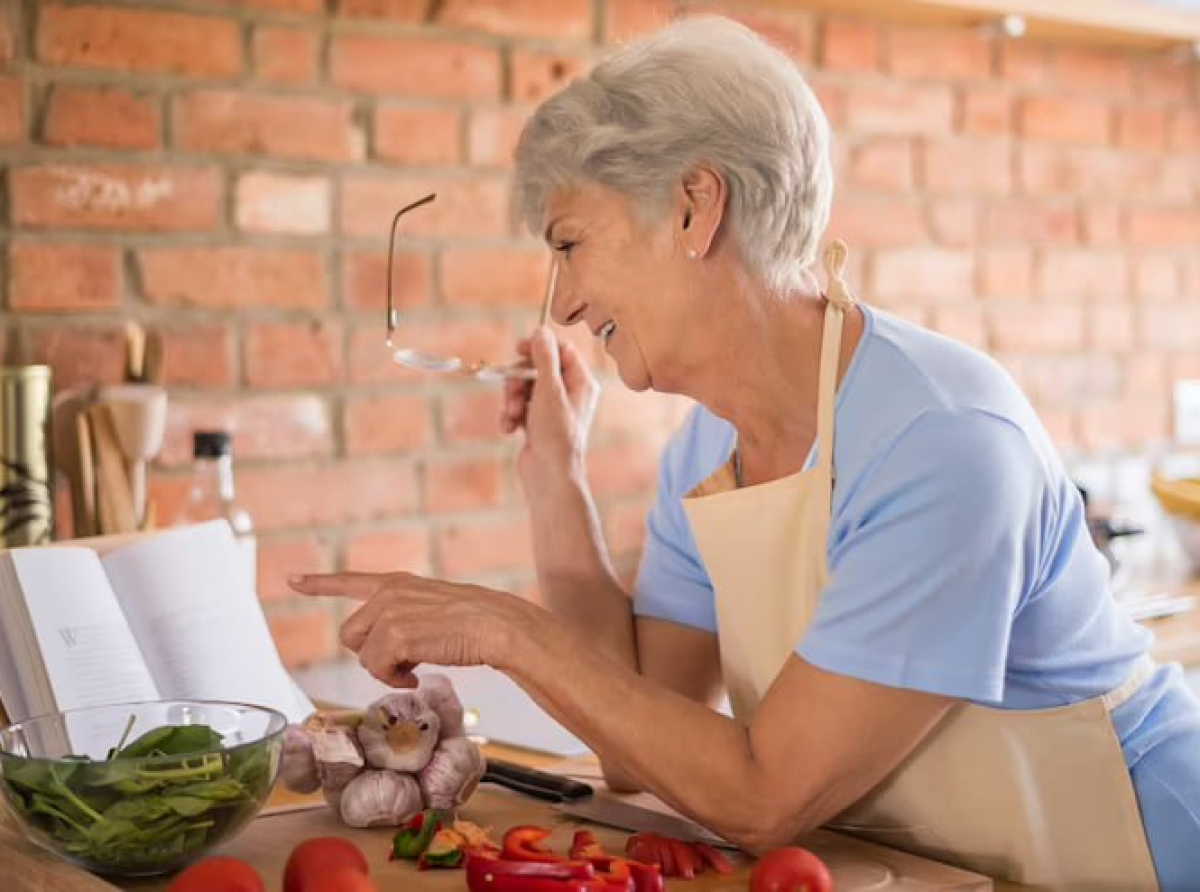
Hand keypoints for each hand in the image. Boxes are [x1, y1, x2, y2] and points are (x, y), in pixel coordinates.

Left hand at [288, 571, 534, 687]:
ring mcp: (390, 613)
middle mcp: (388, 594)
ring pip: (362, 656)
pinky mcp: (395, 635)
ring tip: (415, 667)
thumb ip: (404, 618)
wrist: (496, 626)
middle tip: (404, 662)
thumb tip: (389, 651)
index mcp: (397, 584)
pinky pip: (377, 669)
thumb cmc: (475, 623)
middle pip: (351, 635)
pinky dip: (395, 679)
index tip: (292, 580)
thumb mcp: (432, 610)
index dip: (319, 583)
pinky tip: (416, 675)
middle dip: (371, 654)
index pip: (350, 580)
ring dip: (385, 669)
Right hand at [501, 327, 598, 490]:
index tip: (518, 348)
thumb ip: (544, 358)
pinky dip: (511, 415)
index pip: (561, 350)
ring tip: (511, 415)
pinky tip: (509, 428)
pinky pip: (519, 408)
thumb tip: (541, 331)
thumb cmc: (556, 435)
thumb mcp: (549, 390)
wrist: (549, 477)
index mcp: (581, 382)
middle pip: (537, 368)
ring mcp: (553, 410)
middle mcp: (569, 394)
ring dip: (512, 399)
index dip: (539, 346)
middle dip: (519, 379)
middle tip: (512, 391)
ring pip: (524, 388)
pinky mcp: (537, 424)